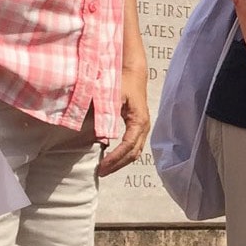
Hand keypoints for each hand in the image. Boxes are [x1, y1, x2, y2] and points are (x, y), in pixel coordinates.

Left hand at [97, 61, 150, 176]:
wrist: (133, 73)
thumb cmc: (123, 82)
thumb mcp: (114, 97)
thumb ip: (108, 115)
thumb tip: (102, 137)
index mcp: (139, 121)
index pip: (128, 146)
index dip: (115, 158)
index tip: (102, 166)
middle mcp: (144, 127)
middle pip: (133, 153)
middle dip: (118, 164)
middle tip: (101, 172)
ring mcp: (143, 127)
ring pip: (135, 151)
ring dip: (121, 161)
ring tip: (105, 168)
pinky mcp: (138, 126)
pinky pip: (133, 145)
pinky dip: (123, 154)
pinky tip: (111, 157)